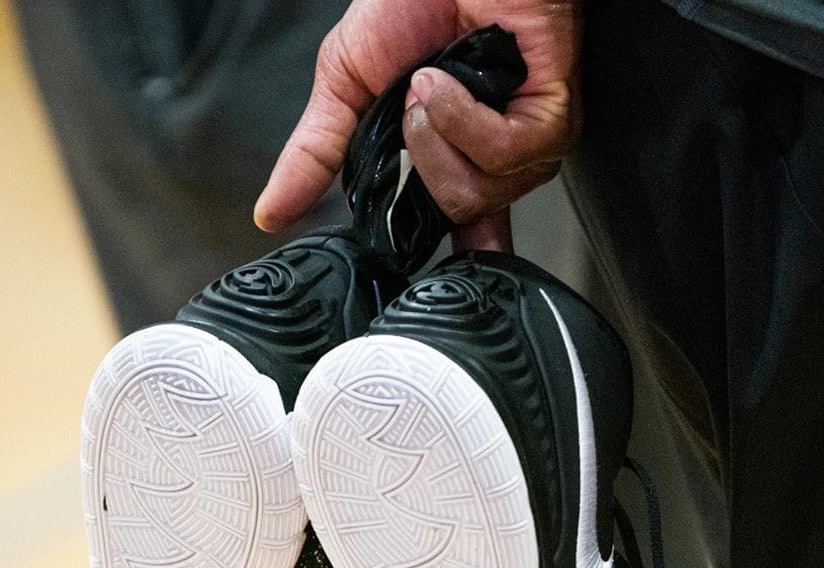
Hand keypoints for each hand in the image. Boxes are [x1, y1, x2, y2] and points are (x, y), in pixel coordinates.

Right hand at [254, 0, 581, 244]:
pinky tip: (448, 80)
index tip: (436, 282)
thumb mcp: (343, 86)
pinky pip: (503, 153)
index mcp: (454, 162)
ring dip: (438, 133)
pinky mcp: (552, 119)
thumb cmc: (411, 0)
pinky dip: (464, 117)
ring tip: (432, 81)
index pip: (466, 235)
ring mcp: (529, 147)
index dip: (456, 260)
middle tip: (410, 103)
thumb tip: (270, 211)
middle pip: (457, 214)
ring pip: (478, 192)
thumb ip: (314, 154)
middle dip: (420, 160)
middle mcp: (496, 164)